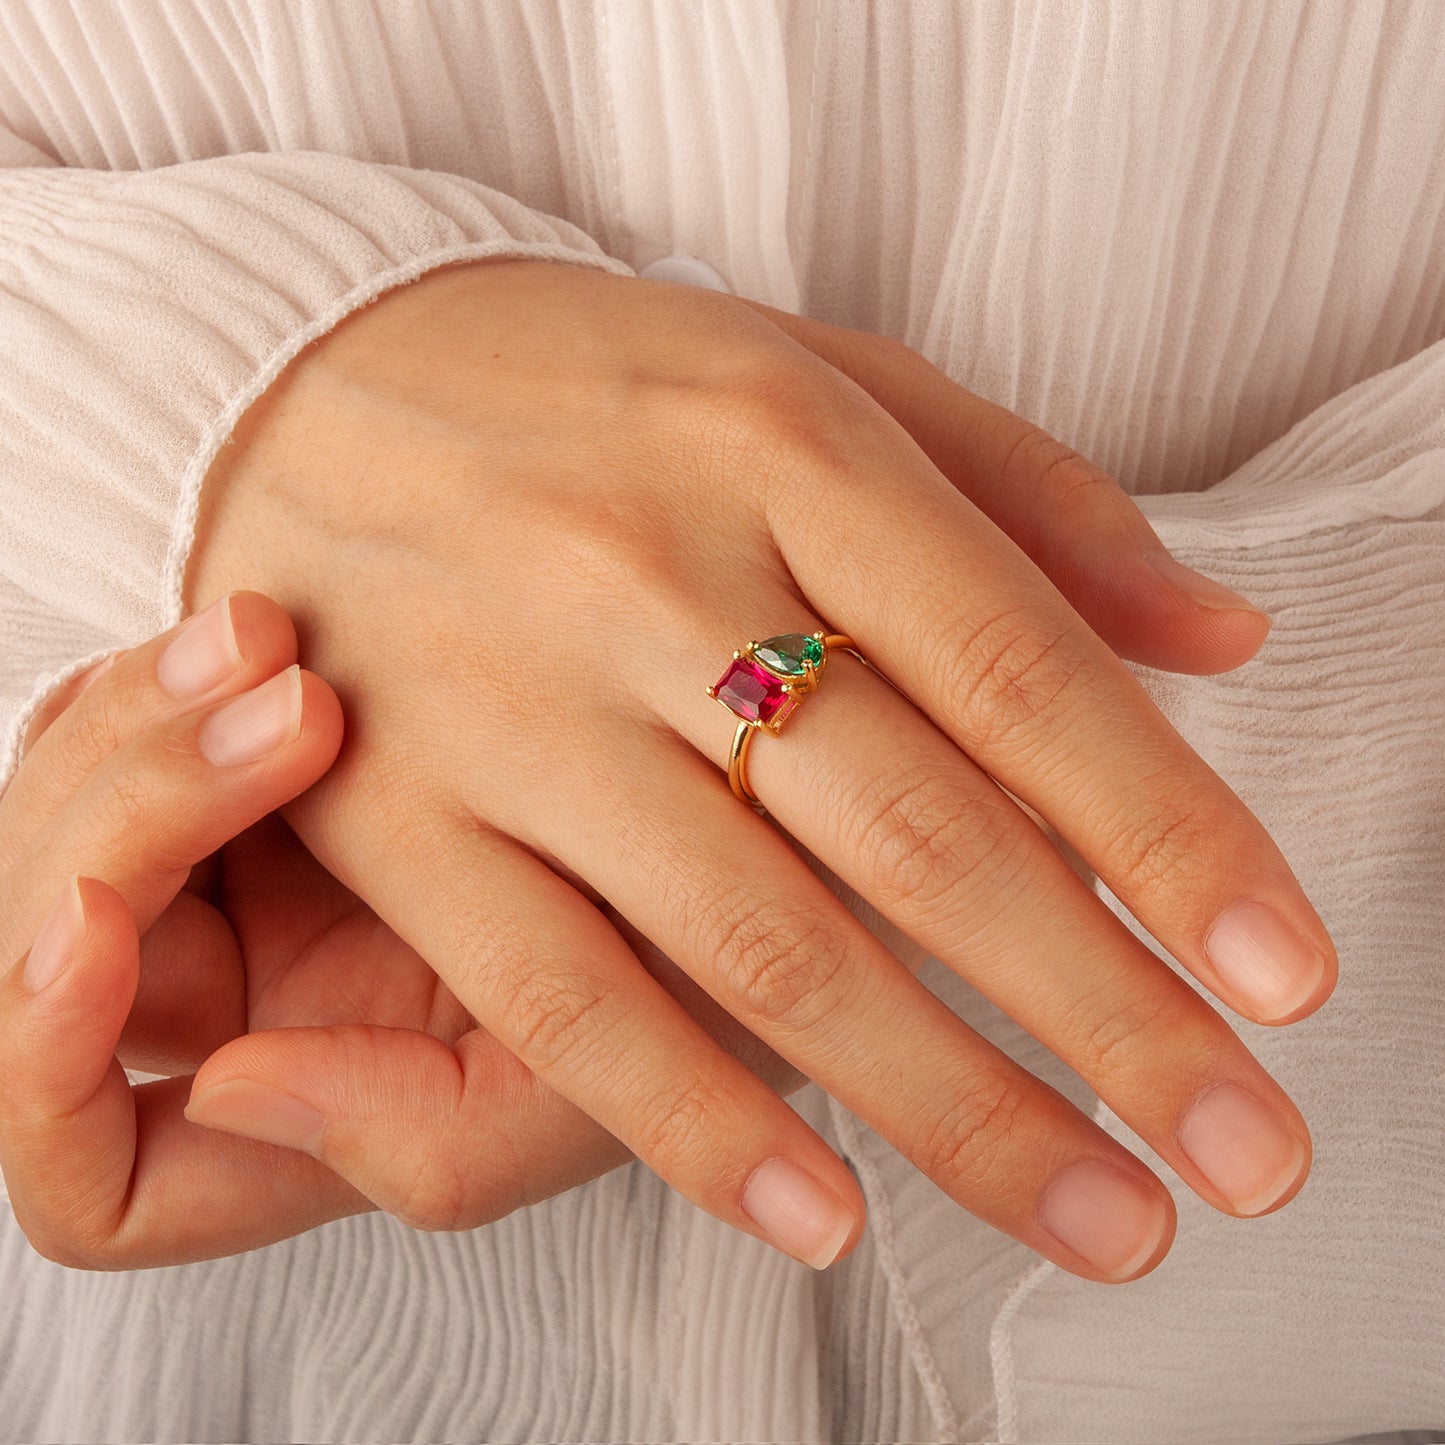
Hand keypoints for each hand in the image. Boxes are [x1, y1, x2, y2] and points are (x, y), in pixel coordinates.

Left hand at [0, 593, 817, 1266]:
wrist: (807, 801)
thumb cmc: (728, 955)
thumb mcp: (609, 1078)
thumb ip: (444, 1142)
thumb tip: (224, 1092)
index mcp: (307, 1109)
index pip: (96, 1170)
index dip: (46, 1072)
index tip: (96, 937)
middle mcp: (257, 998)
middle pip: (42, 958)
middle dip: (107, 828)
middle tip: (262, 717)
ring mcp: (259, 872)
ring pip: (77, 822)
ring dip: (134, 733)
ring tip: (261, 641)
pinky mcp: (284, 759)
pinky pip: (148, 722)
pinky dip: (172, 680)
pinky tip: (255, 627)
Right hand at [181, 258, 1334, 1282]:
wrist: (297, 374)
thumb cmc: (589, 386)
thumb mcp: (814, 375)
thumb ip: (1027, 501)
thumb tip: (1219, 636)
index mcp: (783, 441)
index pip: (1023, 667)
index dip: (1175, 836)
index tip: (1285, 976)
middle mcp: (655, 574)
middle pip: (922, 834)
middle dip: (1110, 1015)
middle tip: (1245, 1150)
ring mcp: (516, 702)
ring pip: (764, 945)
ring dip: (954, 1108)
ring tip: (1101, 1217)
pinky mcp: (401, 808)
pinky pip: (562, 997)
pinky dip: (700, 1124)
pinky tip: (827, 1219)